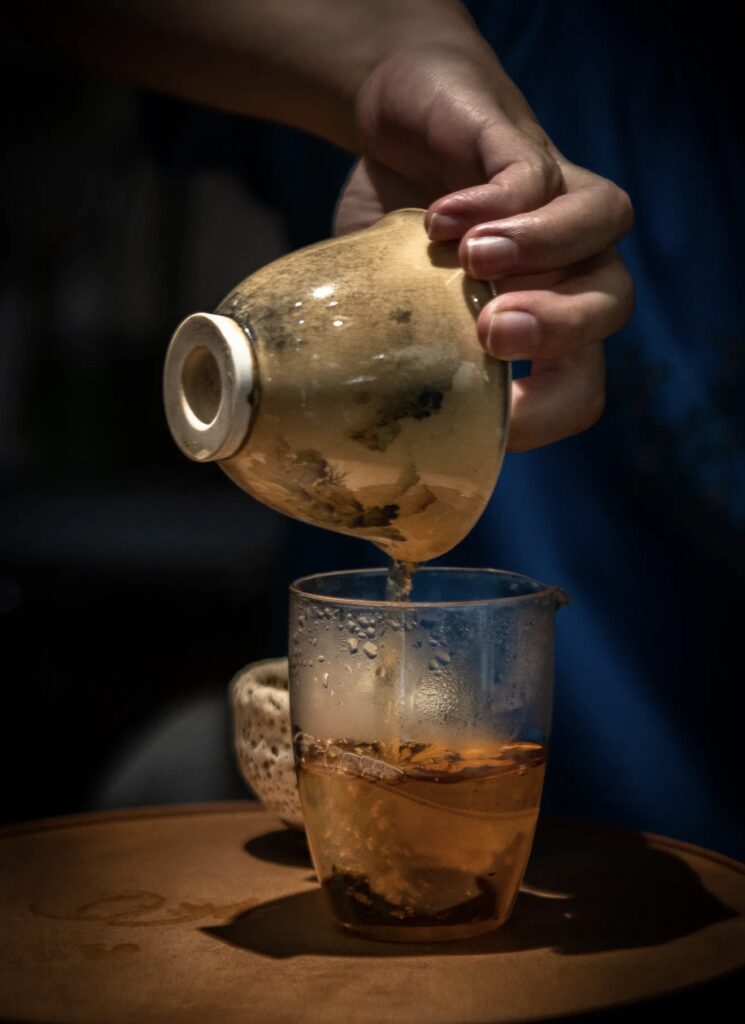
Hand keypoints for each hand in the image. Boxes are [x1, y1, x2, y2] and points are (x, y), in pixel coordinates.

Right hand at [336, 43, 633, 450]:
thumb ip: (390, 358)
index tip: (484, 419)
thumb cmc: (397, 235)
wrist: (397, 118)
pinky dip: (494, 201)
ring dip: (544, 251)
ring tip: (471, 263)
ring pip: (602, 226)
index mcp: (542, 320)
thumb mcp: (390, 309)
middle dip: (561, 329)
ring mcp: (551, 196)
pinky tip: (438, 223)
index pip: (581, 385)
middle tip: (490, 333)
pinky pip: (534, 174)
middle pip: (613, 303)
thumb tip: (333, 426)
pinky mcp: (518, 141)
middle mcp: (564, 261)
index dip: (546, 414)